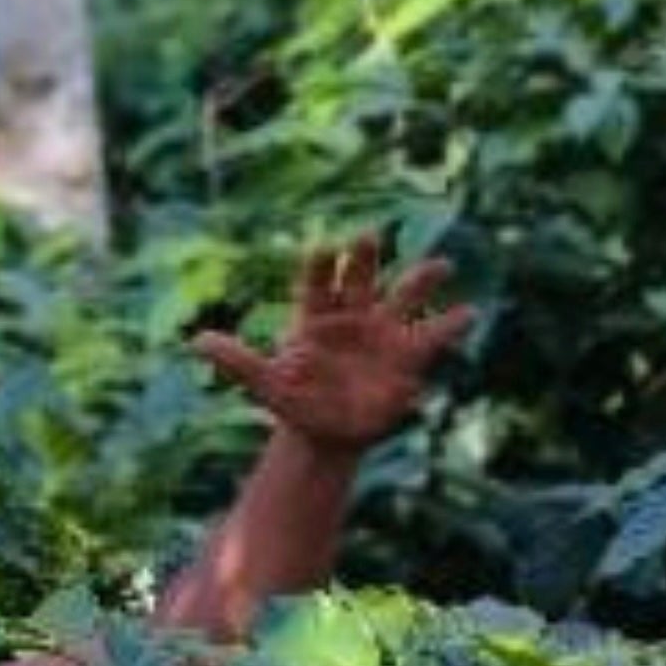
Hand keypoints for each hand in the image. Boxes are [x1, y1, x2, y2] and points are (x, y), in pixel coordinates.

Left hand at [189, 239, 472, 454]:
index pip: (317, 284)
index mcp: (315, 317)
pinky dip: (449, 327)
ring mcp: (382, 333)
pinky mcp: (407, 357)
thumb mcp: (265, 385)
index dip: (321, 266)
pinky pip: (432, 338)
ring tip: (442, 265)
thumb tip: (197, 341)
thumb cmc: (294, 401)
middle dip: (364, 259)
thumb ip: (237, 362)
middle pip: (361, 279)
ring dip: (421, 282)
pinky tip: (468, 313)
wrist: (325, 430)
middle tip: (367, 235)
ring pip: (404, 299)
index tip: (323, 246)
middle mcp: (352, 316)